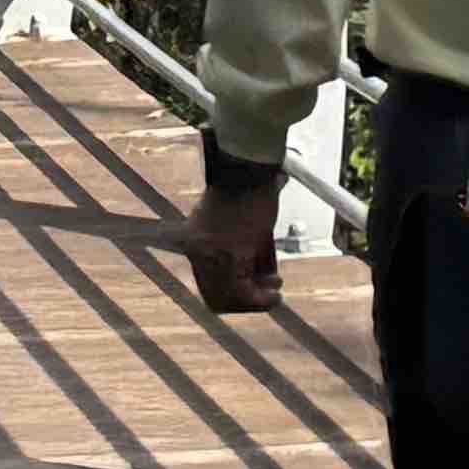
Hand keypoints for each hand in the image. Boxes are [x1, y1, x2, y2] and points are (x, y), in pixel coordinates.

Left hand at [184, 166, 283, 318]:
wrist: (248, 166)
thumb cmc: (247, 186)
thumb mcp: (236, 220)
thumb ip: (239, 246)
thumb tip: (257, 273)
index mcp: (194, 239)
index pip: (207, 282)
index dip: (230, 293)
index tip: (251, 289)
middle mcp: (197, 250)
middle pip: (216, 295)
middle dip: (243, 301)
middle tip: (265, 293)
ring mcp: (212, 254)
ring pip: (231, 298)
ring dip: (256, 301)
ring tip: (274, 293)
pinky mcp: (230, 255)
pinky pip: (245, 293)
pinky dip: (262, 300)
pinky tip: (275, 295)